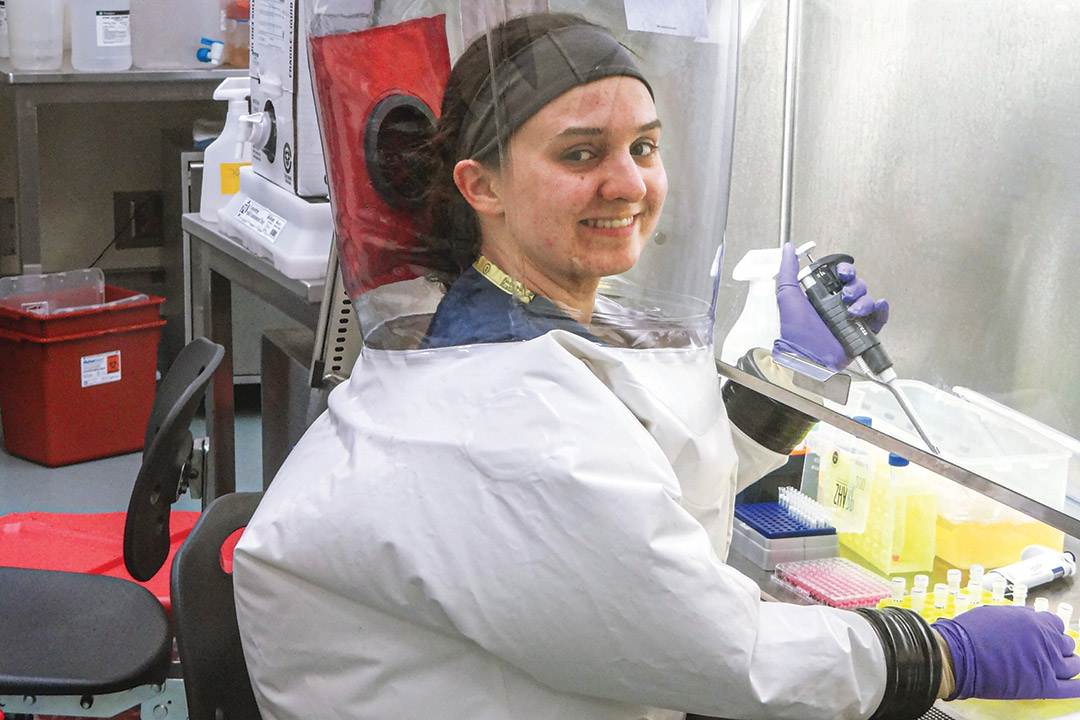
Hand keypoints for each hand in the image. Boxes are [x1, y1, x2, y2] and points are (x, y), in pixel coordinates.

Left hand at [772, 242, 889, 371]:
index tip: (842, 273)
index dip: (845, 271)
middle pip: (857, 286)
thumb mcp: (788, 296)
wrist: (807, 357)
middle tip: (845, 295)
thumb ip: (788, 270)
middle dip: (855, 286)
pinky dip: (881, 310)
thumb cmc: (796, 331)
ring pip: (867, 300)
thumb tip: (788, 249)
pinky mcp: (861, 332)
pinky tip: (877, 306)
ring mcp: (850, 319)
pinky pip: (878, 318)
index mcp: (823, 296)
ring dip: (864, 301)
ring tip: (852, 311)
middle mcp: (838, 306)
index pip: (841, 277)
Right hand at [933, 605, 1079, 699]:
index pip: (1055, 624)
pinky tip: (1076, 685)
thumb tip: (1024, 622)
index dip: (1048, 632)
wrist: (957, 656)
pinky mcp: (1044, 685)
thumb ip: (1017, 619)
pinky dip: (1077, 687)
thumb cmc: (968, 634)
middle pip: (1066, 643)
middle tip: (1044, 653)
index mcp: (1033, 620)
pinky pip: (1072, 689)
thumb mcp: (993, 614)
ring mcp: (1047, 663)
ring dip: (1066, 664)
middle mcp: (1045, 639)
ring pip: (1073, 664)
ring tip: (1054, 668)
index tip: (1042, 637)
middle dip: (1057, 647)